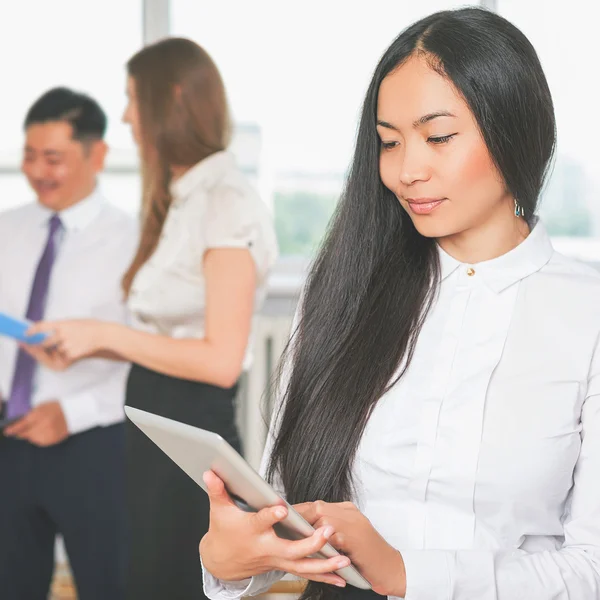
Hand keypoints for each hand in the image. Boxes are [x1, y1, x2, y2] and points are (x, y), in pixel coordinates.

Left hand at [4, 401, 68, 445]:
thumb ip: (30, 415)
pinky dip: (40, 439)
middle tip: (25, 429)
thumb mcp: (42, 406)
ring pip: (33, 439)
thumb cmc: (56, 408)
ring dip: (32, 435)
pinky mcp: (54, 439)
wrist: (73, 412)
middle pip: (26, 434)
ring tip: (39, 429)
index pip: (22, 424)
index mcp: (40, 415)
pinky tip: (45, 432)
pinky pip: (41, 442)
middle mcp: (44, 425)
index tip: (8, 432)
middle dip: (24, 432)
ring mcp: (49, 433)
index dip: (13, 429)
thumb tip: (19, 423)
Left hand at [23, 319, 111, 367]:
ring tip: (69, 343)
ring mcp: (67, 345)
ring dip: (55, 350)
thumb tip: (39, 333)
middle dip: (37, 346)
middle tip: (28, 345)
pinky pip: (62, 356)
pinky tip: (74, 347)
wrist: (103, 335)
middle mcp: (62, 334)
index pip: (41, 327)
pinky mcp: (71, 355)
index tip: (24, 335)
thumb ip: (57, 327)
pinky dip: (65, 354)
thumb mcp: (71, 322)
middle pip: (42, 343)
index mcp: (62, 324)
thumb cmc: (87, 327)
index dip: (31, 331)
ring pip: (54, 351)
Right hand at [199, 471, 350, 586]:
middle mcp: (267, 548)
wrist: (222, 562)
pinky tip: (342, 577)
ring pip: (303, 566)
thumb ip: (218, 490)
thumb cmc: (224, 532)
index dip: (271, 516)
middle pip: (291, 550)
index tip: (282, 509)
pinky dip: (324, 576)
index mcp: (252, 531)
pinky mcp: (283, 565)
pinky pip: (306, 573)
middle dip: (311, 543)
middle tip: (327, 532)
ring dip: (325, 565)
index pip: (262, 522)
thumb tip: (210, 472)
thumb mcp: (219, 510)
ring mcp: (277, 560)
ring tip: (344, 560)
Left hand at [294, 501, 405, 596]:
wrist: (392, 569)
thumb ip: (330, 528)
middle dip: (299, 515)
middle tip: (283, 523)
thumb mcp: (348, 537)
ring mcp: (354, 523)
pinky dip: (319, 539)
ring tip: (290, 534)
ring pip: (323, 517)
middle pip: (318, 507)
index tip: (284, 515)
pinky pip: (332, 535)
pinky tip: (308, 545)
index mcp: (347, 510)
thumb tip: (304, 527)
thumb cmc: (367, 557)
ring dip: (306, 526)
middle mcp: (350, 513)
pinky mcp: (356, 537)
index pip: (317, 504)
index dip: (300, 510)